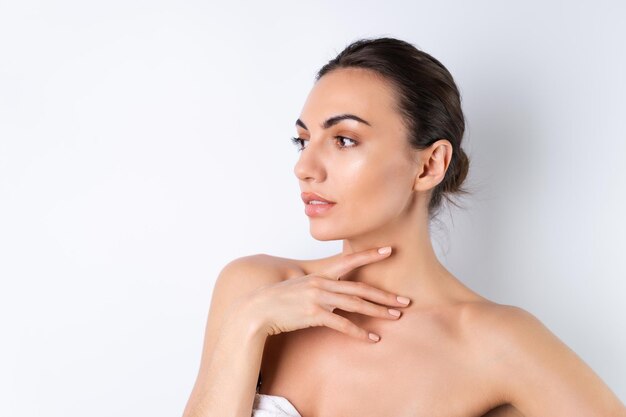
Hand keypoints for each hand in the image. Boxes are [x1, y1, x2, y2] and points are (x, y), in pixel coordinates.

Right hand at [243, 246, 410, 342]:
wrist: (258, 310)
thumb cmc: (278, 301)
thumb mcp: (300, 288)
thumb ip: (319, 289)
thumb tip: (334, 297)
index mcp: (320, 275)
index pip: (350, 261)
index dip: (370, 255)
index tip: (390, 250)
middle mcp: (322, 284)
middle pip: (360, 288)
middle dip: (384, 294)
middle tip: (405, 300)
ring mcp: (318, 298)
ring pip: (356, 303)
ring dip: (378, 310)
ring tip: (396, 316)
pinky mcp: (313, 314)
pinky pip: (342, 324)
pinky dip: (359, 332)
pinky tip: (372, 338)